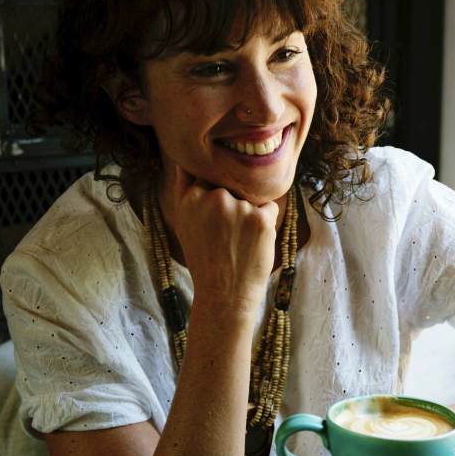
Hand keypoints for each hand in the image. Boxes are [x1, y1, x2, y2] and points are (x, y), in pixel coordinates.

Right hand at [161, 164, 278, 314]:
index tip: (215, 220)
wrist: (224, 294)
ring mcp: (239, 207)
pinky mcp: (261, 218)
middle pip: (233, 186)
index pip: (212, 178)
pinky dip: (266, 224)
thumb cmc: (204, 259)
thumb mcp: (184, 223)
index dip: (217, 198)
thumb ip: (185, 190)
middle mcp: (214, 197)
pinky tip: (253, 243)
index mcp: (191, 196)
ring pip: (252, 198)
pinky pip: (269, 209)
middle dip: (235, 205)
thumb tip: (186, 161)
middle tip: (227, 236)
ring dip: (250, 214)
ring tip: (238, 242)